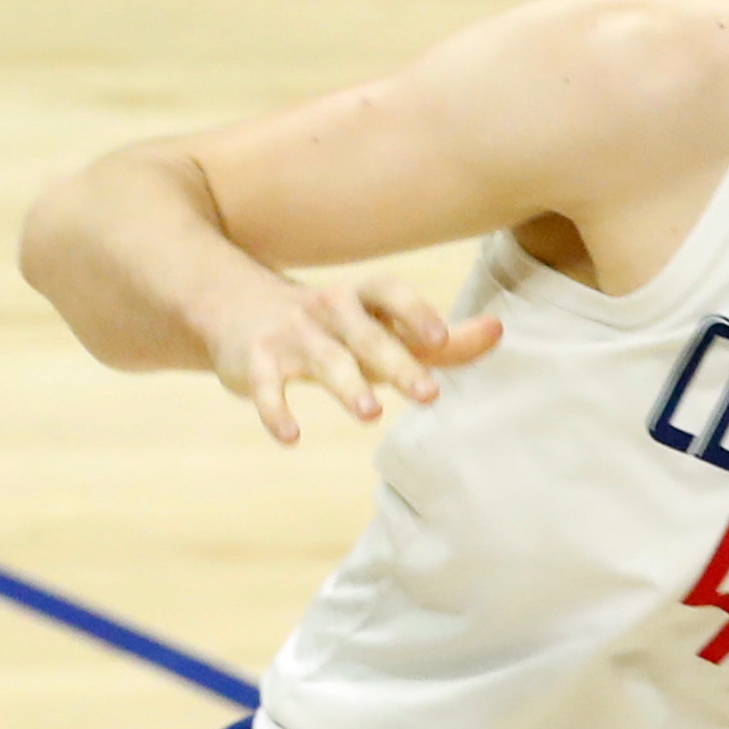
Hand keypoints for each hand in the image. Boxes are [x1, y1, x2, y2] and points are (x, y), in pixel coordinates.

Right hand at [203, 270, 502, 445]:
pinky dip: (275, 410)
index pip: (389, 291)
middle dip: (397, 359)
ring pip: (322, 357)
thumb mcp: (378, 327)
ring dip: (347, 384)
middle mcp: (327, 311)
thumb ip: (438, 339)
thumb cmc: (327, 326)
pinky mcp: (257, 362)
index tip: (440, 336)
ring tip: (371, 414)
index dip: (415, 310)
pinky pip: (266, 386)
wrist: (229, 306)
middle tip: (429, 394)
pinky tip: (290, 436)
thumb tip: (499, 331)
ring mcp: (290, 334)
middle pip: (365, 332)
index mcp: (360, 300)